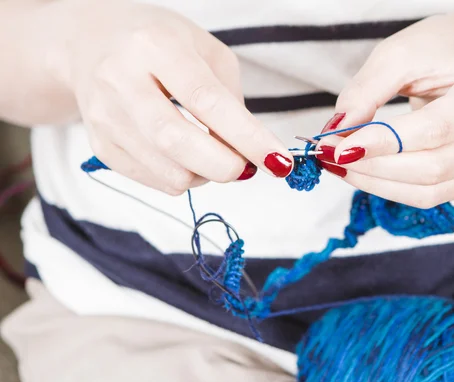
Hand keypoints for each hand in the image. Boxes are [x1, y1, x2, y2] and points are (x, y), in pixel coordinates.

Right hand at [60, 0, 292, 193]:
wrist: (93, 43)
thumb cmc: (162, 45)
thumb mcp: (205, 51)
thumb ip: (230, 99)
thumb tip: (248, 154)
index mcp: (154, 46)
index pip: (206, 100)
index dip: (246, 136)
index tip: (277, 161)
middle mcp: (120, 81)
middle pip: (178, 142)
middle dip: (225, 166)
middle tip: (247, 167)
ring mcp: (105, 118)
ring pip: (169, 172)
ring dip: (206, 175)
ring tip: (213, 153)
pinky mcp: (101, 148)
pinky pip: (156, 182)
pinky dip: (184, 177)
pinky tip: (186, 156)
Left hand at [317, 15, 453, 208]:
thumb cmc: (440, 53)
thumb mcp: (399, 55)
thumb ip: (365, 92)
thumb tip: (336, 132)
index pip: (433, 132)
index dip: (383, 145)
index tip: (336, 147)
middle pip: (431, 170)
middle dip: (373, 168)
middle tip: (330, 157)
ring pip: (429, 193)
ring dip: (377, 184)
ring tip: (342, 166)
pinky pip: (431, 197)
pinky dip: (392, 188)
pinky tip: (367, 171)